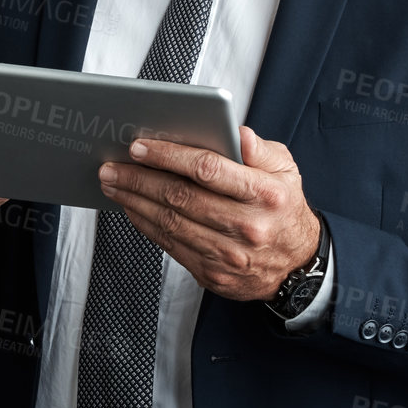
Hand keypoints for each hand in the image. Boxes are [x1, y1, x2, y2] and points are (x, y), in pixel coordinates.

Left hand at [98, 125, 319, 300]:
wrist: (296, 265)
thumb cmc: (283, 207)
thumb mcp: (286, 170)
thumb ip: (261, 149)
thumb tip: (236, 134)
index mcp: (264, 194)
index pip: (208, 170)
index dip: (169, 157)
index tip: (139, 147)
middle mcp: (247, 226)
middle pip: (181, 197)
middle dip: (139, 179)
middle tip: (111, 166)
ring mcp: (228, 254)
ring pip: (170, 223)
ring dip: (134, 202)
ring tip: (113, 184)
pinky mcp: (213, 273)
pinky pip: (170, 245)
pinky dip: (145, 224)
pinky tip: (132, 208)